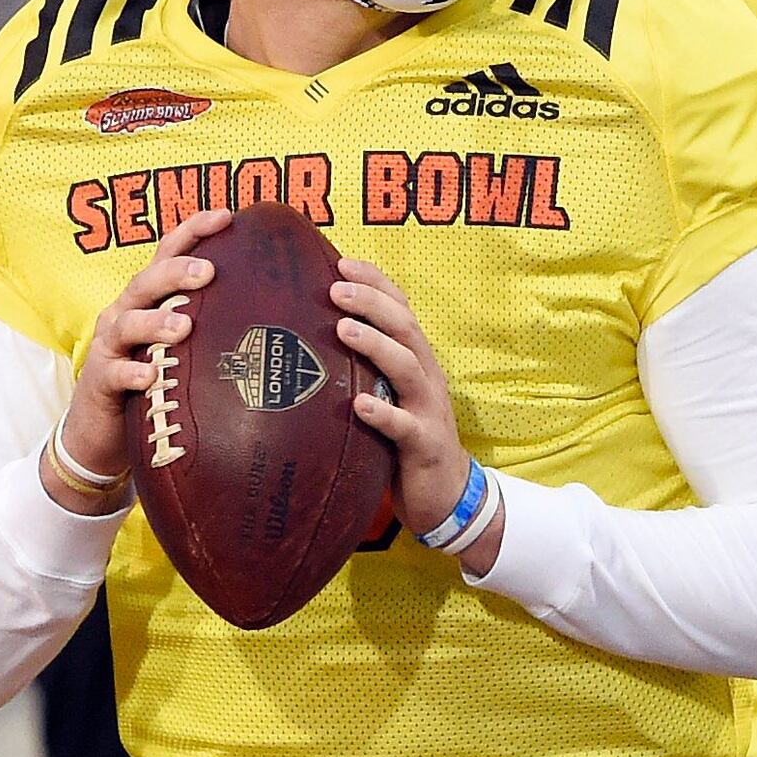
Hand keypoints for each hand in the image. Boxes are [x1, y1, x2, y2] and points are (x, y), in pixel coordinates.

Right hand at [43, 208, 231, 513]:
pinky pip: (114, 373)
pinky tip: (150, 376)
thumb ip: (212, 328)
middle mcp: (125, 313)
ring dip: (155, 321)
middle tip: (210, 273)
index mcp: (149, 300)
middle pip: (147, 281)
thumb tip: (277, 315)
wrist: (101, 435)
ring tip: (183, 326)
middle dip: (177, 272)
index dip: (193, 231)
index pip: (168, 253)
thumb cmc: (152, 386)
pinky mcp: (99, 381)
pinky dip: (132, 372)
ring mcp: (109, 347)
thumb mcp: (182, 351)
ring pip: (127, 323)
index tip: (227, 216)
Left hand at [329, 258, 495, 569]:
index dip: (375, 282)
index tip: (341, 261)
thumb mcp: (387, 394)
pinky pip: (404, 427)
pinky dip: (383, 413)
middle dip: (371, 303)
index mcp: (416, 360)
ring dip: (376, 345)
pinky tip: (360, 405)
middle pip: (405, 328)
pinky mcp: (425, 446)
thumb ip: (363, 367)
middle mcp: (426, 377)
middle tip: (334, 288)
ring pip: (408, 367)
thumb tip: (311, 336)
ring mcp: (428, 410)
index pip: (400, 308)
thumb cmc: (403, 439)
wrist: (445, 495)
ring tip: (343, 329)